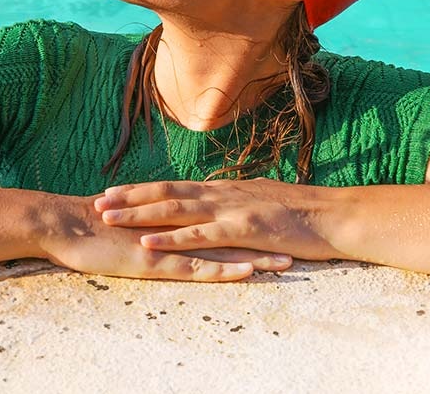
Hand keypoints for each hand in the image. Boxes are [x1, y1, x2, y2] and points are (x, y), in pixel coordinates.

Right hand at [38, 193, 292, 281]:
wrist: (64, 222)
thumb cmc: (95, 224)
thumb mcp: (136, 220)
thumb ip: (160, 221)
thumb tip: (175, 222)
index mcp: (177, 216)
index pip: (223, 217)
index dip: (254, 220)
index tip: (284, 223)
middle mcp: (179, 226)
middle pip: (232, 231)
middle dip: (266, 237)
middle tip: (301, 241)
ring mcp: (169, 242)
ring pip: (222, 251)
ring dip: (255, 256)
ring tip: (288, 262)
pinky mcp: (155, 261)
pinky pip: (195, 268)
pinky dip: (223, 271)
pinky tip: (245, 273)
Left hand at [93, 178, 336, 260]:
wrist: (333, 215)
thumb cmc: (302, 212)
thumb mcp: (261, 201)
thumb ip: (235, 203)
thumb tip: (217, 205)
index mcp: (225, 189)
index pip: (175, 186)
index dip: (142, 189)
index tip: (113, 190)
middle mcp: (221, 193)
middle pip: (166, 192)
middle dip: (129, 197)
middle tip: (96, 200)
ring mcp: (230, 210)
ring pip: (175, 210)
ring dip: (138, 214)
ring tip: (108, 216)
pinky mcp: (242, 230)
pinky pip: (199, 235)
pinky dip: (170, 239)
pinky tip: (148, 243)